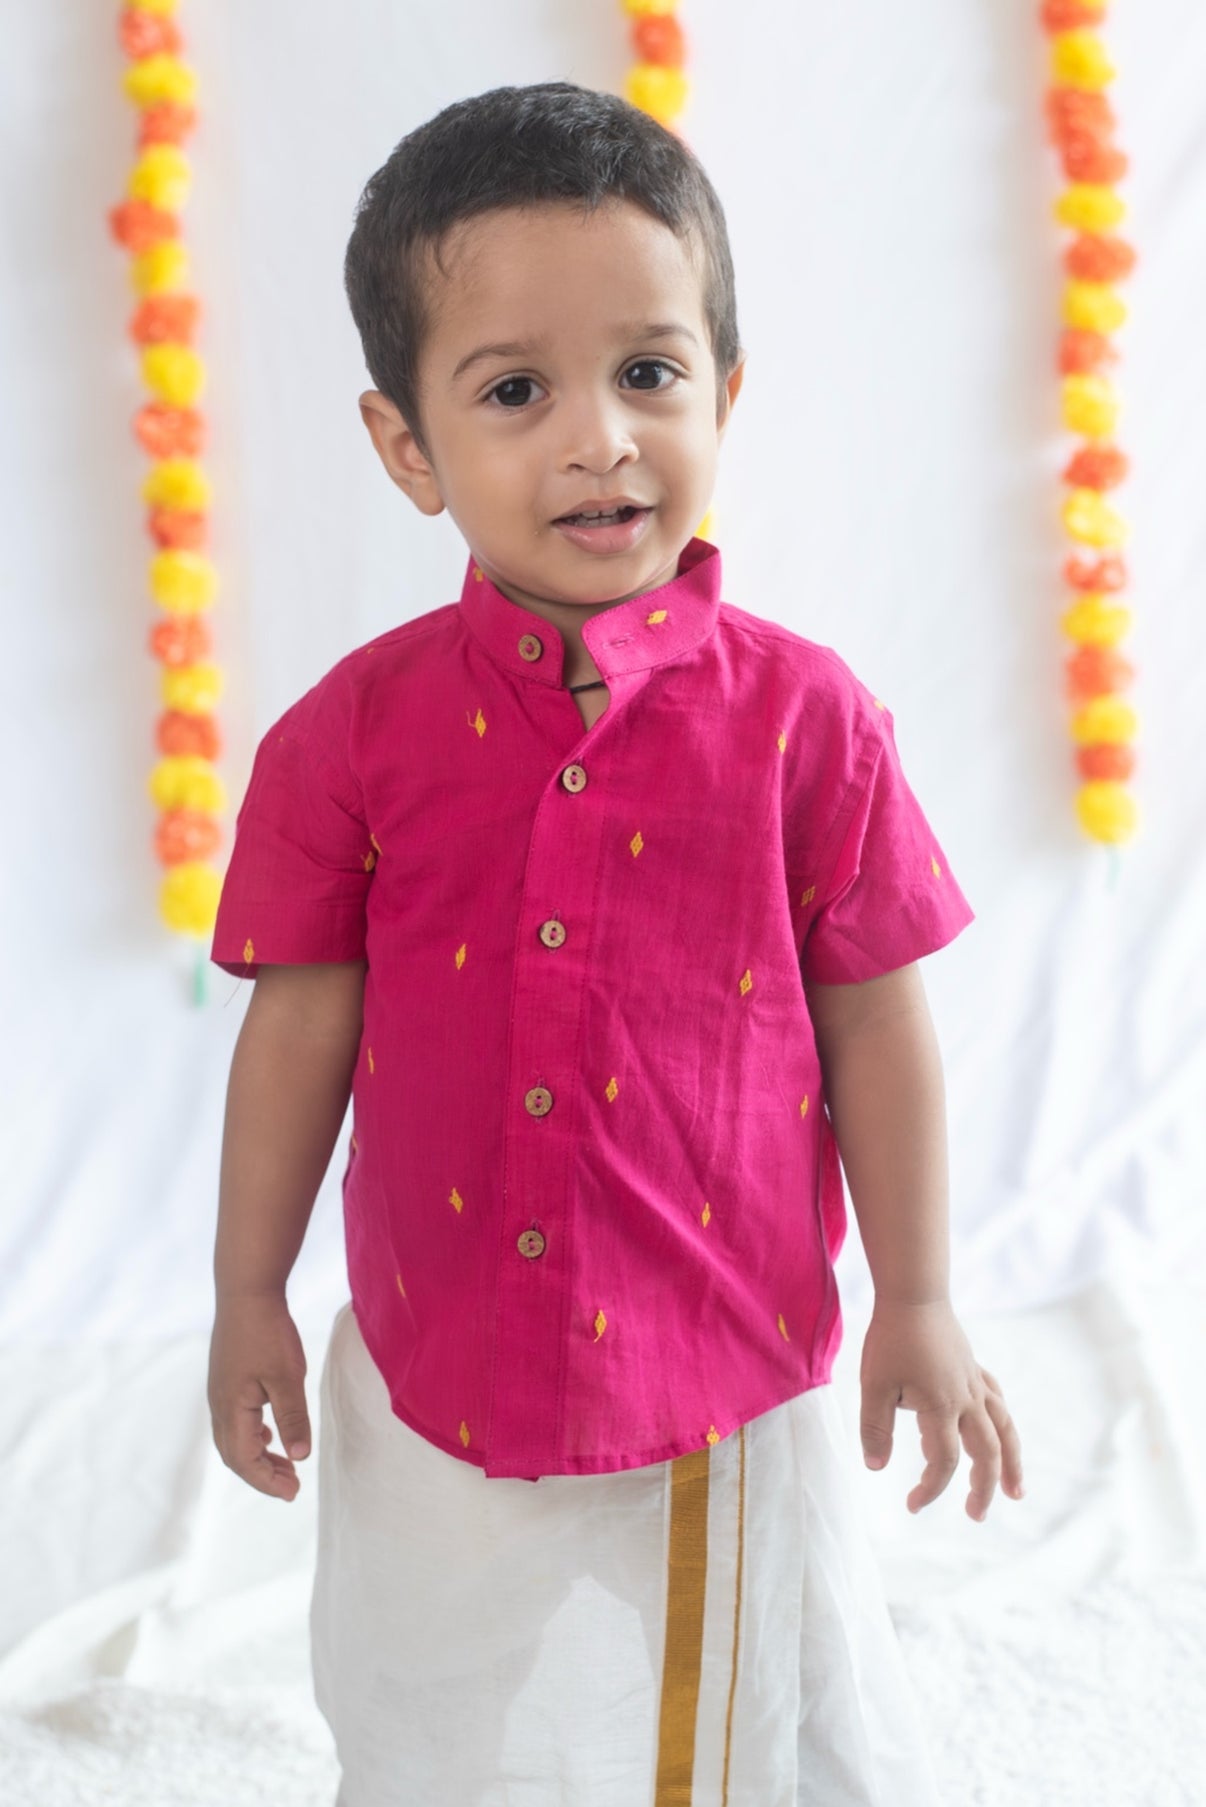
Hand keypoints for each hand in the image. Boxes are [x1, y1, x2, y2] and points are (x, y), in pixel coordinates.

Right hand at [207, 1292, 311, 1500]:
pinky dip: (252, 1436)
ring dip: (257, 1456)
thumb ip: (293, 1417)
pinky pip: (235, 1420)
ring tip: (285, 1466)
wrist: (246, 1291)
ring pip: (233, 1438)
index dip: (267, 1481)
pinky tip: (270, 1434)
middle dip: (262, 1475)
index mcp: (231, 1409)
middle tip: (292, 1486)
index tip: (293, 1492)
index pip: (244, 1460)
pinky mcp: (226, 1379)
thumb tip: (299, 1457)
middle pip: (234, 1455)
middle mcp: (218, 1405)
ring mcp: (220, 1392)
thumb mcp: (288, 1376)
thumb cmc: (268, 1332)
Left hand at [858, 1297, 1023, 1519]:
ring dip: (1012, 1462)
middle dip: (984, 1488)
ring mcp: (975, 1384)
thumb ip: (875, 1428)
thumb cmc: (891, 1339)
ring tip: (1016, 1491)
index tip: (912, 1506)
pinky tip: (1000, 1432)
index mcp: (942, 1408)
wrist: (914, 1295)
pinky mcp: (974, 1370)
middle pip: (986, 1453)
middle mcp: (967, 1400)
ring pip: (1004, 1429)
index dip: (931, 1489)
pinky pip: (997, 1402)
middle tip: (976, 1515)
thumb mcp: (874, 1385)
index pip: (944, 1462)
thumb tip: (875, 1467)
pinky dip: (1002, 1422)